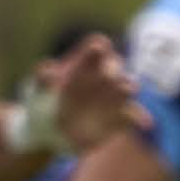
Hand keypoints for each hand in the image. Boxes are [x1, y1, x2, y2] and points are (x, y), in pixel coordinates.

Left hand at [36, 35, 140, 153]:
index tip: (98, 48)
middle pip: (115, 65)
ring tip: (127, 89)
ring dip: (128, 88)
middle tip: (108, 74)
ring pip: (127, 88)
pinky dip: (140, 117)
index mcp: (82, 65)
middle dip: (113, 68)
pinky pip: (133, 115)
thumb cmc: (39, 103)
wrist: (45, 133)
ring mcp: (112, 98)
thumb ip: (41, 78)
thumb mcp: (35, 90)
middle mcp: (101, 78)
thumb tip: (47, 68)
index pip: (97, 48)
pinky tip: (144, 123)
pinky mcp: (118, 118)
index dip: (98, 48)